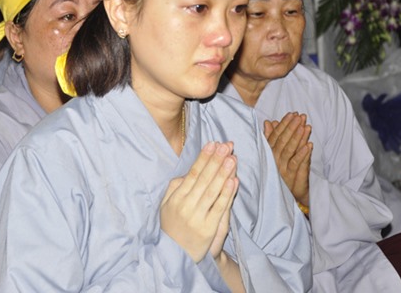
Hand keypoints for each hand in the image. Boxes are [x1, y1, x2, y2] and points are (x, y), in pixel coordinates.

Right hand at [160, 141, 237, 262]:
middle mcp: (186, 206)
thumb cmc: (173, 228)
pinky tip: (233, 181)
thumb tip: (189, 171)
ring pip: (213, 191)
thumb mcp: (166, 206)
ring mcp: (198, 218)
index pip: (192, 174)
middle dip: (216, 160)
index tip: (212, 144)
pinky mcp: (210, 228)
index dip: (203, 158)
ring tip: (232, 157)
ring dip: (223, 173)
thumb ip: (175, 187)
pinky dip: (227, 193)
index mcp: (176, 199)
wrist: (178, 257)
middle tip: (226, 145)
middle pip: (204, 179)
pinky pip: (220, 207)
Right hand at [264, 112, 312, 206]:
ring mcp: (282, 169)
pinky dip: (302, 154)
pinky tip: (309, 145)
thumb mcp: (276, 153)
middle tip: (300, 117)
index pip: (276, 135)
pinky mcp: (291, 177)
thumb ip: (271, 137)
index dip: (284, 124)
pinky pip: (296, 164)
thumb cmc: (282, 171)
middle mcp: (274, 160)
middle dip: (291, 127)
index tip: (292, 114)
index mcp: (269, 153)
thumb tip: (269, 122)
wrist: (289, 195)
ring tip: (305, 126)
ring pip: (289, 151)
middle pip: (282, 141)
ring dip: (297, 138)